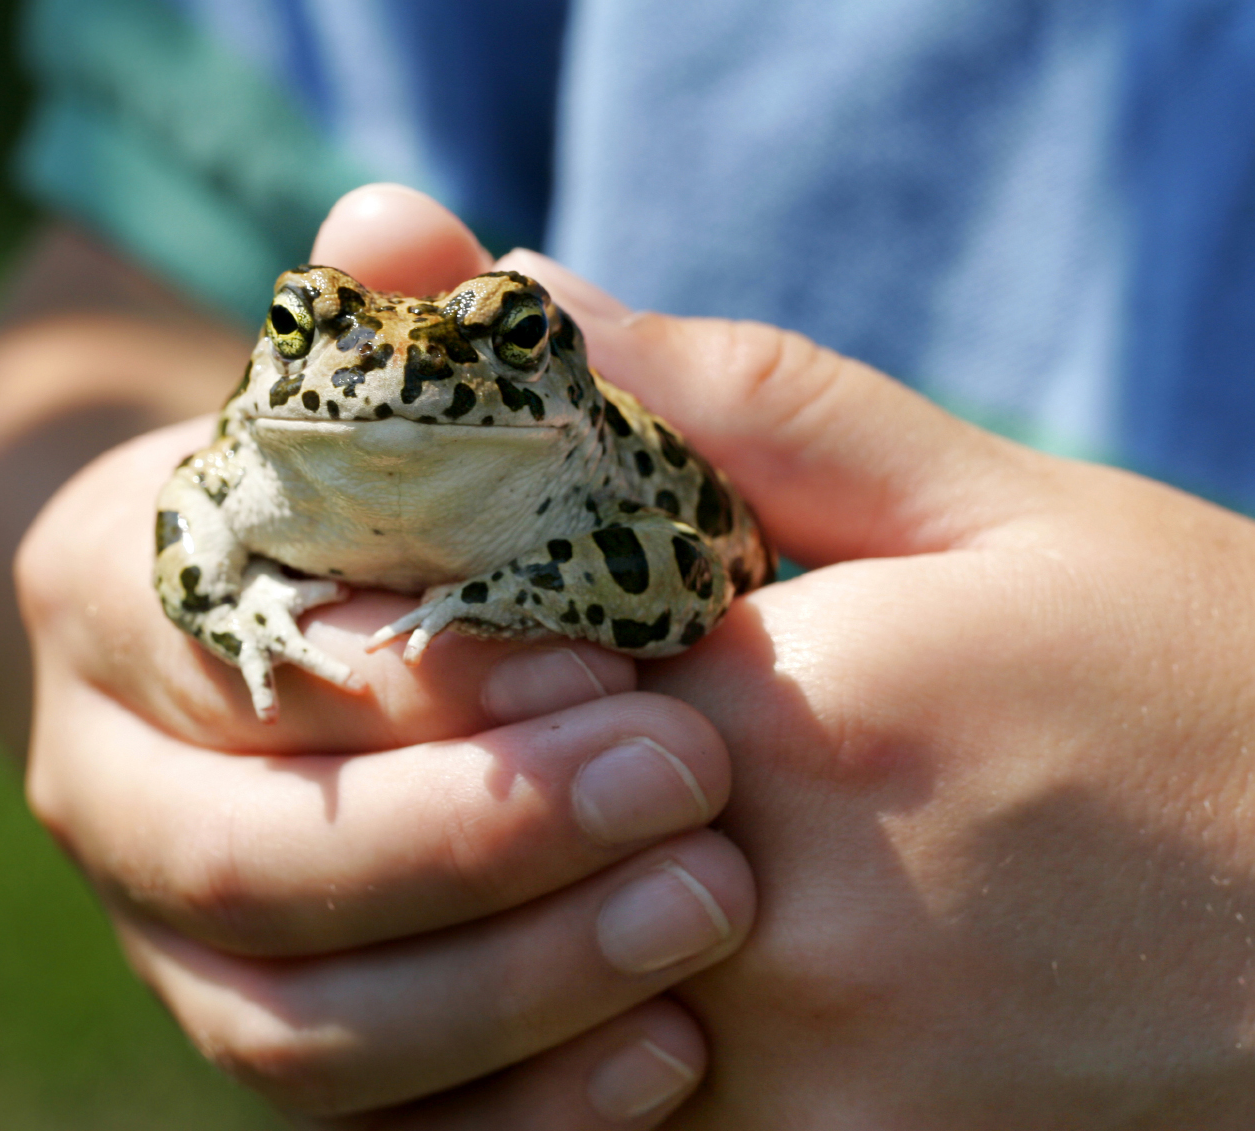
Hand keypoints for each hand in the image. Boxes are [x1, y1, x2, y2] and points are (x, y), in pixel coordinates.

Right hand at [15, 186, 759, 1126]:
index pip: (234, 653)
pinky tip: (662, 1066)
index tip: (604, 664)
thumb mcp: (361, 396)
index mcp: (109, 598)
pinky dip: (506, 1116)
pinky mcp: (262, 1035)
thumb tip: (404, 231)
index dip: (410, 676)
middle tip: (686, 795)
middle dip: (472, 845)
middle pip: (245, 864)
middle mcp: (103, 789)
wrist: (265, 627)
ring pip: (293, 1032)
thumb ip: (397, 331)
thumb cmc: (346, 497)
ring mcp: (168, 940)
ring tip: (697, 936)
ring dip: (501, 996)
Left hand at [507, 253, 1254, 1125]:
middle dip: (449, 769)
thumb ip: (737, 402)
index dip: (427, 626)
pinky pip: (602, 1119)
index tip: (421, 596)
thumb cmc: (1203, 693)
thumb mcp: (995, 512)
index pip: (479, 653)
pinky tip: (617, 963)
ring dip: (489, 915)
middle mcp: (760, 917)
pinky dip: (565, 1049)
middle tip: (461, 729)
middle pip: (476, 831)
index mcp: (788, 713)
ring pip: (514, 994)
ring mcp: (786, 1084)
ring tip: (551, 839)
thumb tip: (524, 295)